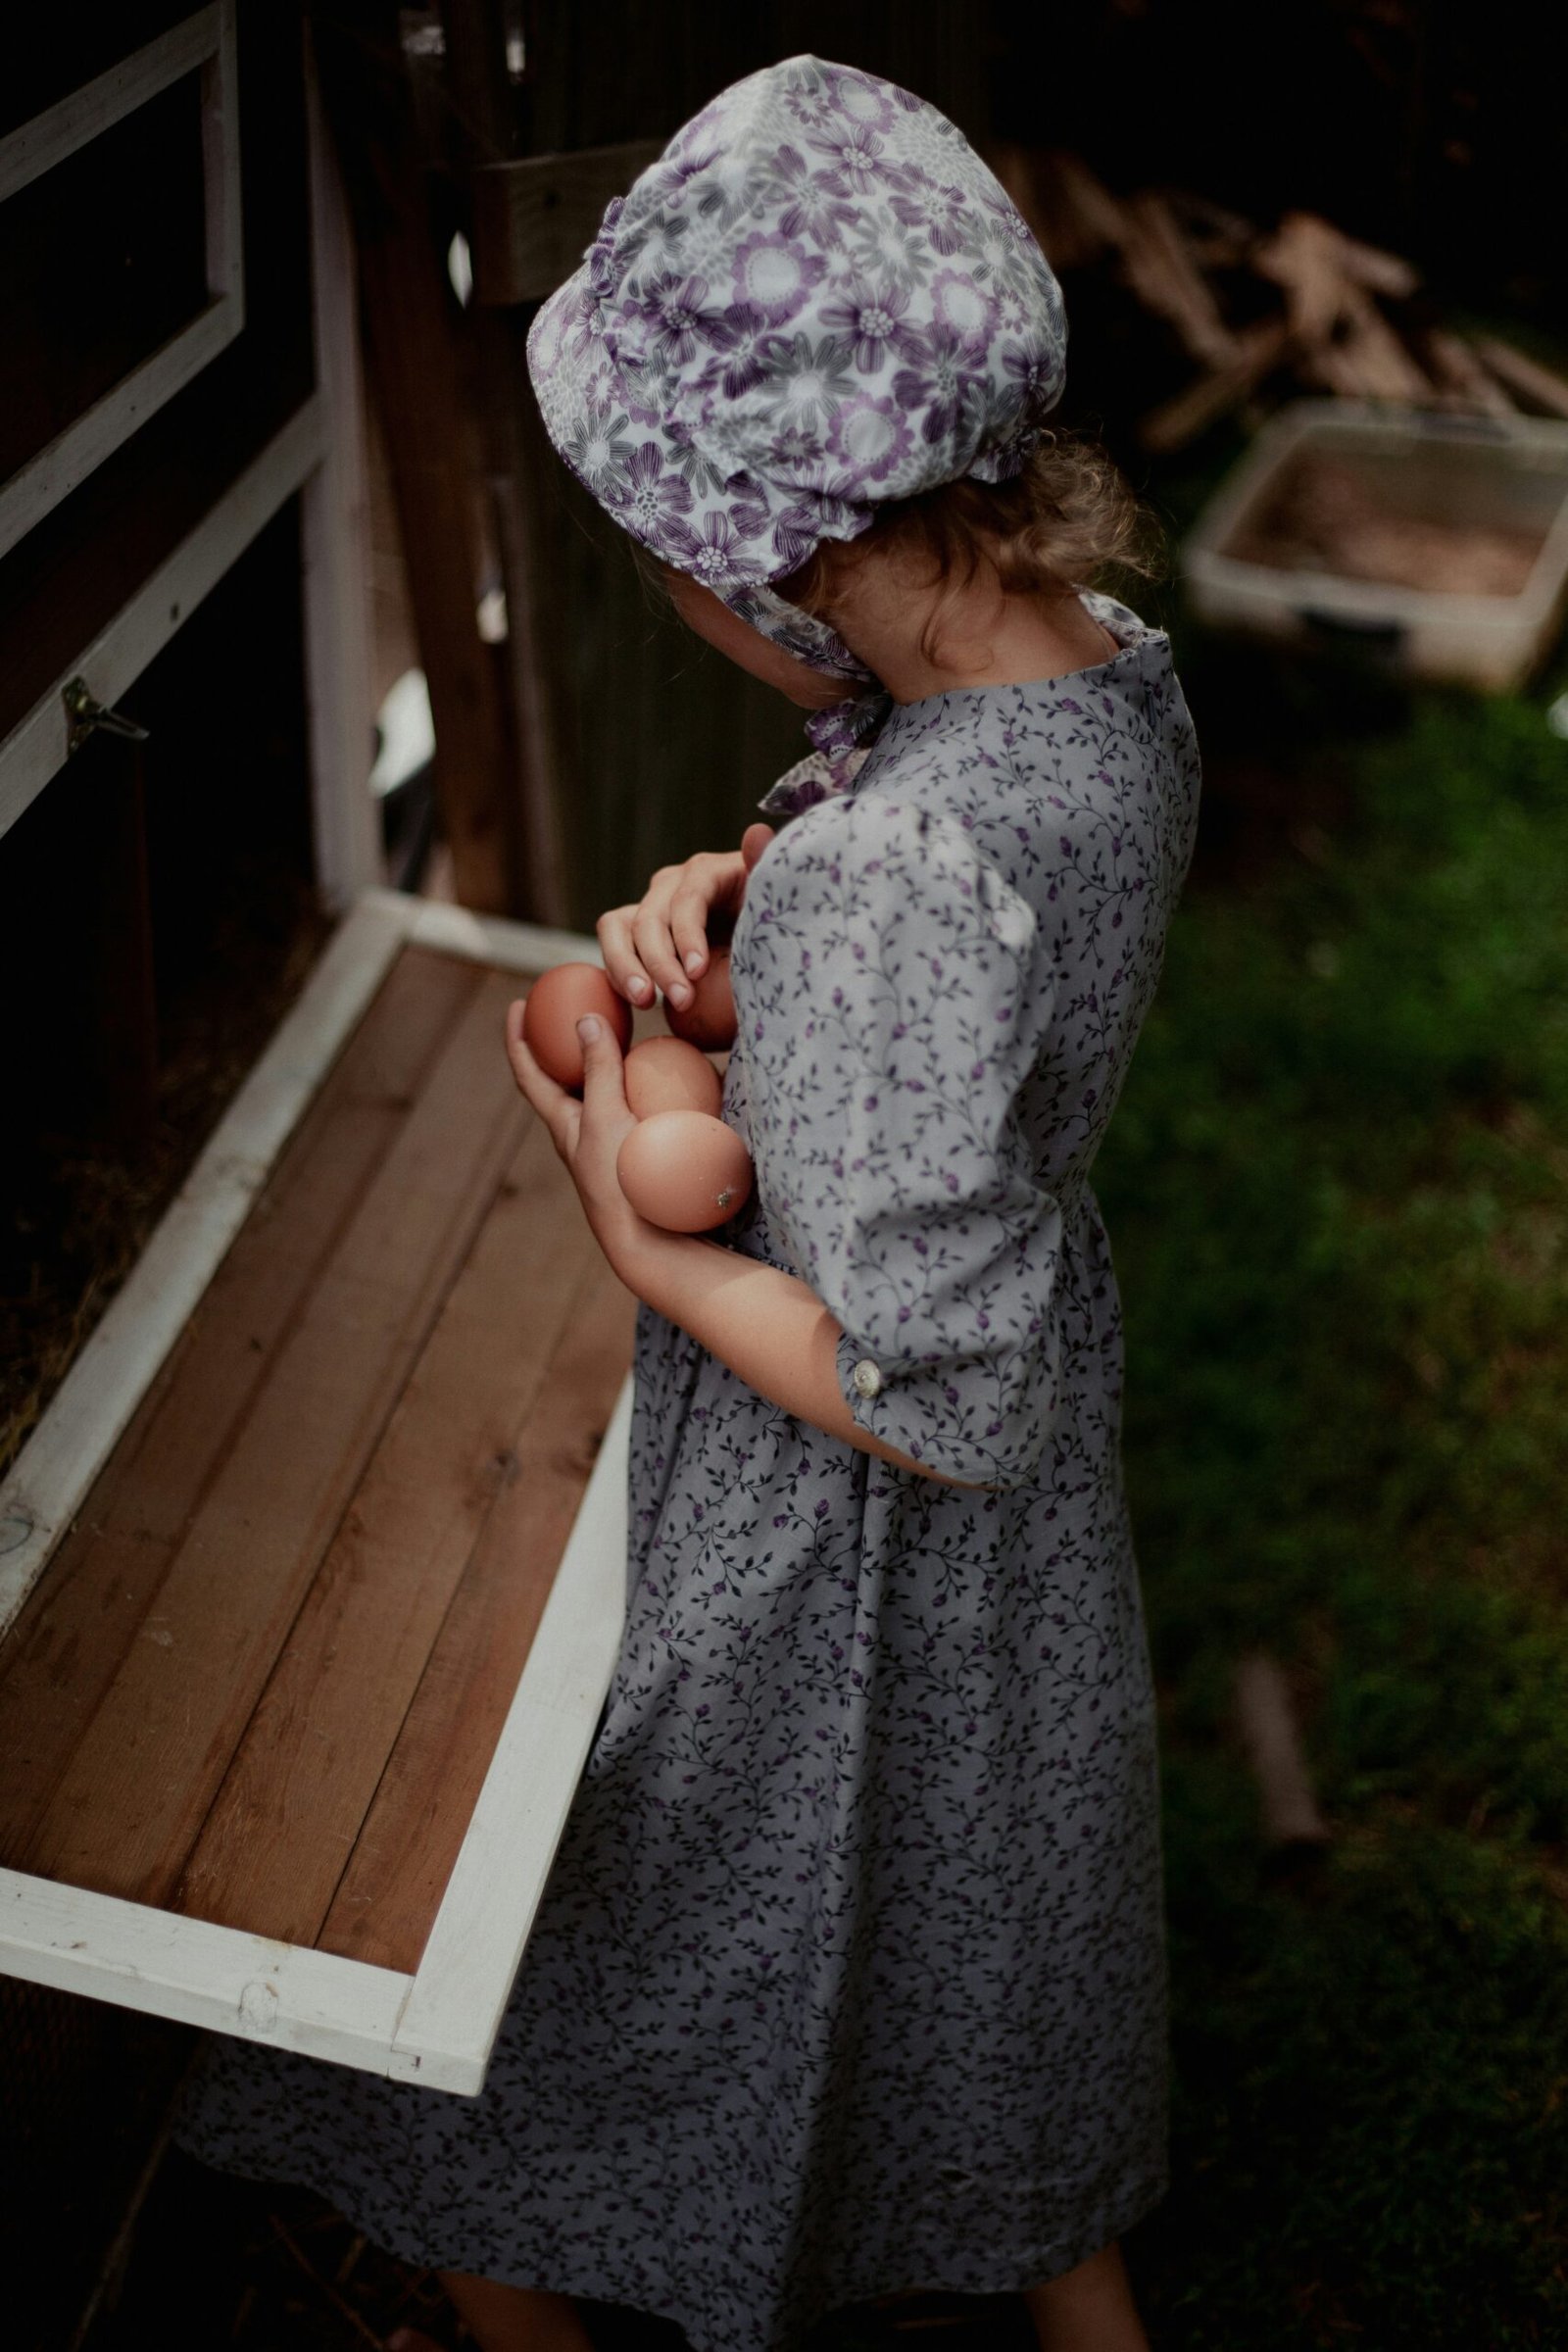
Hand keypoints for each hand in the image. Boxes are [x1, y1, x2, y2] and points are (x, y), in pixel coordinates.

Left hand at [503, 999, 645, 1271]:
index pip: (530, 1073)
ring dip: (610, 1060)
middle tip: (578, 1005)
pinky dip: (648, 1083)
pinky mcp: (641, 1149)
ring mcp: (612, 1141)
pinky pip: (640, 1106)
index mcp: (563, 1123)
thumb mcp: (605, 1117)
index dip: (518, 1038)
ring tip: (624, 1030)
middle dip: (566, 1041)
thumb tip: (585, 1018)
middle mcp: (582, 1131)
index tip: (517, 1004)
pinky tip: (672, 1072)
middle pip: (565, 1077)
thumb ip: (598, 1069)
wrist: (651, 1239)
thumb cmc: (620, 1179)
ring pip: (604, 1091)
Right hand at [597, 823, 771, 1013]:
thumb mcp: (774, 897)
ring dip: (627, 966)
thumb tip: (756, 831)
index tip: (697, 971)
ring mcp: (650, 906)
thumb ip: (766, 865)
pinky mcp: (635, 931)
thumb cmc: (771, 920)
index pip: (688, 900)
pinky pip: (614, 945)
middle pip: (651, 918)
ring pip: (618, 927)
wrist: (760, 942)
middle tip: (681, 1001)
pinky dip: (618, 971)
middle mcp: (672, 884)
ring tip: (645, 1001)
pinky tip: (637, 1000)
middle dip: (662, 963)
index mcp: (706, 872)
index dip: (688, 935)